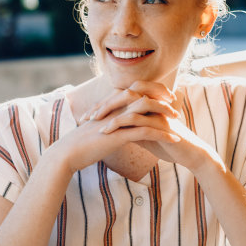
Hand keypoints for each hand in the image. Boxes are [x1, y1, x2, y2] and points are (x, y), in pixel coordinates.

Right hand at [53, 81, 182, 173]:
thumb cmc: (81, 144)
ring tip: (178, 121)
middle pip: (143, 94)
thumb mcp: (97, 130)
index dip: (150, 91)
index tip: (164, 98)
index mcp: (110, 106)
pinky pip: (146, 131)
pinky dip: (163, 134)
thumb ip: (109, 124)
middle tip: (174, 105)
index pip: (134, 91)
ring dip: (165, 114)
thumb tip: (118, 126)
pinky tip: (175, 139)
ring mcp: (117, 120)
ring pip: (147, 110)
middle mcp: (114, 109)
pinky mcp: (119, 135)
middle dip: (161, 97)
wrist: (67, 154)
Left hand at [86, 80, 217, 172]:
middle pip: (122, 93)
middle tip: (85, 117)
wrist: (189, 154)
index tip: (86, 116)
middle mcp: (152, 101)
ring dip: (108, 110)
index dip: (103, 104)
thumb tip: (111, 130)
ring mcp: (157, 109)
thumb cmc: (167, 144)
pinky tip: (107, 131)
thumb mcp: (144, 135)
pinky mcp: (160, 121)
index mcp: (147, 102)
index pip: (121, 96)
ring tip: (92, 122)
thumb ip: (129, 128)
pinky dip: (119, 123)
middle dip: (102, 104)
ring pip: (128, 101)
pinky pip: (137, 118)